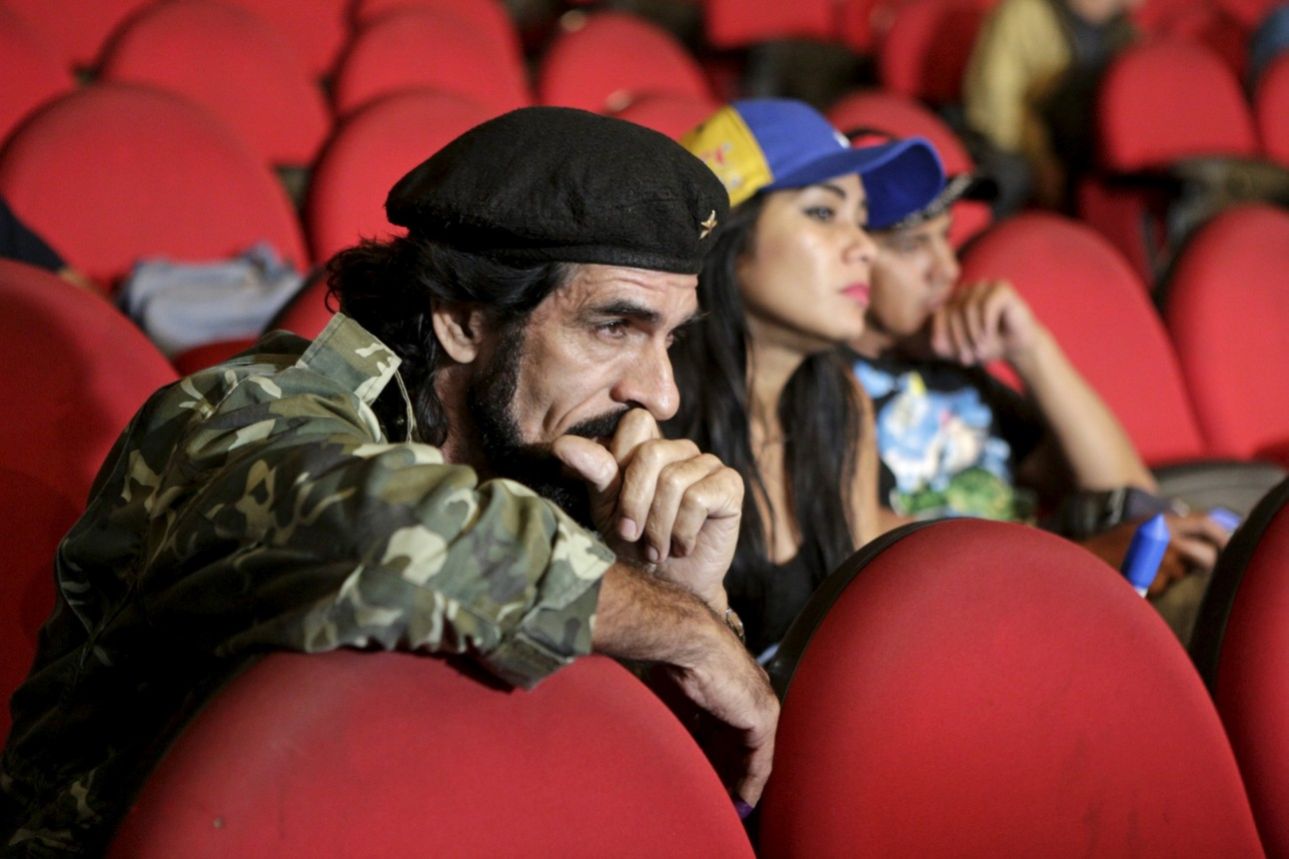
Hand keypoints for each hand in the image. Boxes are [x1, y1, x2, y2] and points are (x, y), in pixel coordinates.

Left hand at [553, 409, 743, 610]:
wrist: (670, 587)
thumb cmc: (634, 545)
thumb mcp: (606, 510)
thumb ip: (593, 473)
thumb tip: (562, 444)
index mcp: (648, 448)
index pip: (636, 422)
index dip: (619, 455)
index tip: (610, 498)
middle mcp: (679, 449)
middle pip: (651, 453)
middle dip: (634, 502)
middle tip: (630, 536)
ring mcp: (708, 464)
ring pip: (674, 480)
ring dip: (659, 526)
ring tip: (657, 550)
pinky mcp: (730, 485)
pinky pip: (699, 498)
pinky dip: (683, 531)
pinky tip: (683, 546)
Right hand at [649, 625, 779, 805]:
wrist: (687, 637)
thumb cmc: (674, 657)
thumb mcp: (675, 696)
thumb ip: (682, 720)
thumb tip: (672, 747)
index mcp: (729, 683)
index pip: (726, 728)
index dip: (715, 755)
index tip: (705, 775)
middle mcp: (750, 693)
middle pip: (739, 744)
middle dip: (726, 773)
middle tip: (714, 797)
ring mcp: (760, 705)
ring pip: (750, 755)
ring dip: (736, 782)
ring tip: (724, 807)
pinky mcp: (763, 717)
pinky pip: (760, 761)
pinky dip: (749, 785)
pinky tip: (742, 805)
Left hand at [928, 280, 1041, 366]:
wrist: (1017, 347)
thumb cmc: (986, 346)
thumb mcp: (958, 350)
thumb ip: (941, 345)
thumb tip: (934, 341)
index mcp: (951, 301)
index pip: (939, 315)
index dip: (947, 338)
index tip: (958, 359)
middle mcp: (966, 290)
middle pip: (953, 311)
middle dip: (960, 339)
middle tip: (970, 359)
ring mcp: (984, 286)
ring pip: (968, 307)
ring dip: (973, 333)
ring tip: (980, 350)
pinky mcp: (1002, 287)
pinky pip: (987, 304)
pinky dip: (986, 324)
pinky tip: (989, 336)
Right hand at [1079, 511, 1232, 595]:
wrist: (1080, 559)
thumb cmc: (1109, 546)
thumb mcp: (1140, 529)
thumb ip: (1168, 531)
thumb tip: (1202, 544)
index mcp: (1161, 520)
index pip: (1206, 523)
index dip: (1222, 536)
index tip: (1228, 547)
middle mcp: (1163, 536)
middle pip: (1205, 555)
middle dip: (1205, 565)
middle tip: (1195, 570)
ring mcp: (1157, 559)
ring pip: (1181, 574)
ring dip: (1168, 577)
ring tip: (1145, 571)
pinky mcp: (1149, 579)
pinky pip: (1161, 586)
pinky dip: (1152, 586)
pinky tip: (1134, 580)